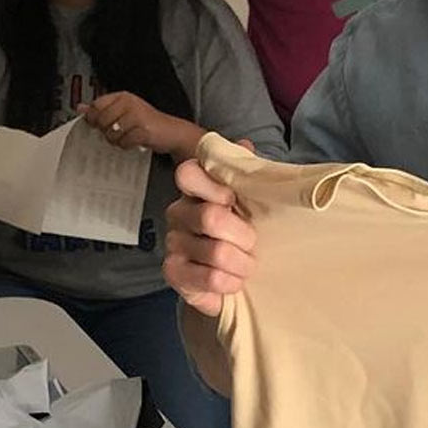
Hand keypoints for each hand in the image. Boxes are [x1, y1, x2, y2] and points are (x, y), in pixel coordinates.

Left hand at [79, 91, 203, 158]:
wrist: (171, 132)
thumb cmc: (147, 123)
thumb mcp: (123, 113)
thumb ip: (102, 110)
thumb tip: (81, 108)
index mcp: (122, 97)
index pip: (97, 105)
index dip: (94, 118)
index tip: (98, 125)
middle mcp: (129, 103)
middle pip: (102, 120)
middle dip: (106, 131)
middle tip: (117, 132)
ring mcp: (137, 116)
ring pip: (111, 132)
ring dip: (117, 140)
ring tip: (127, 137)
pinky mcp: (144, 130)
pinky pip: (124, 142)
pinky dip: (127, 145)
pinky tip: (134, 142)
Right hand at [163, 158, 256, 317]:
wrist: (236, 275)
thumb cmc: (244, 230)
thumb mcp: (253, 199)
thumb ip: (249, 172)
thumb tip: (245, 146)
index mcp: (197, 188)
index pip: (188, 173)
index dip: (213, 186)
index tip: (232, 200)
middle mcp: (180, 211)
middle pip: (210, 217)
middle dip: (243, 235)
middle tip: (253, 242)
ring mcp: (174, 242)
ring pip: (216, 252)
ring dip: (242, 263)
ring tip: (247, 265)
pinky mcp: (173, 272)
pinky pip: (210, 278)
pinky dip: (231, 282)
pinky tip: (234, 281)